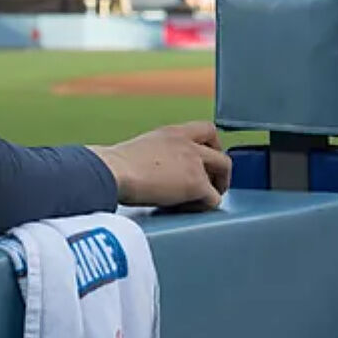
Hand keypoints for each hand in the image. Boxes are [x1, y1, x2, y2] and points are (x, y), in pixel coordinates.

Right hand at [87, 121, 231, 211]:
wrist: (113, 172)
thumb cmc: (114, 166)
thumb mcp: (140, 149)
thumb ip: (156, 155)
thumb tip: (151, 171)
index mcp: (172, 132)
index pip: (206, 129)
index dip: (213, 146)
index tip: (206, 160)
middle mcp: (187, 143)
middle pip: (220, 152)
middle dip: (220, 170)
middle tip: (212, 184)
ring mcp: (194, 162)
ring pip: (224, 170)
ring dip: (217, 186)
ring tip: (203, 199)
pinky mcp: (196, 183)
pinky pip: (214, 198)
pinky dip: (205, 205)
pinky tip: (189, 209)